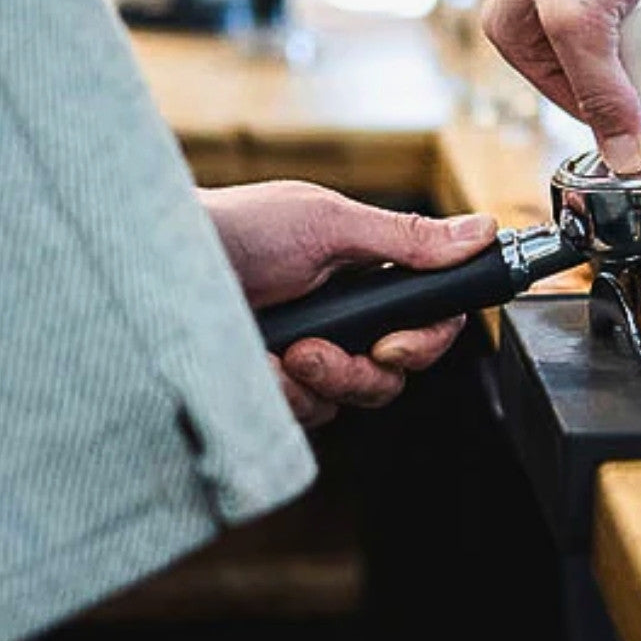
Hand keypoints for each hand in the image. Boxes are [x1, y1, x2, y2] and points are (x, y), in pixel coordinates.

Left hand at [201, 182, 496, 427]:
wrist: (158, 262)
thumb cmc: (240, 227)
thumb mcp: (329, 223)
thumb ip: (407, 238)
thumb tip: (481, 230)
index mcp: (367, 278)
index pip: (428, 321)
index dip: (423, 341)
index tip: (394, 344)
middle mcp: (343, 321)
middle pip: (393, 375)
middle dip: (362, 371)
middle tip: (321, 352)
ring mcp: (308, 357)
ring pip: (350, 402)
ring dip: (320, 383)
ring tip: (283, 354)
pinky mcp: (274, 387)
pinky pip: (303, 416)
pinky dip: (282, 395)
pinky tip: (258, 366)